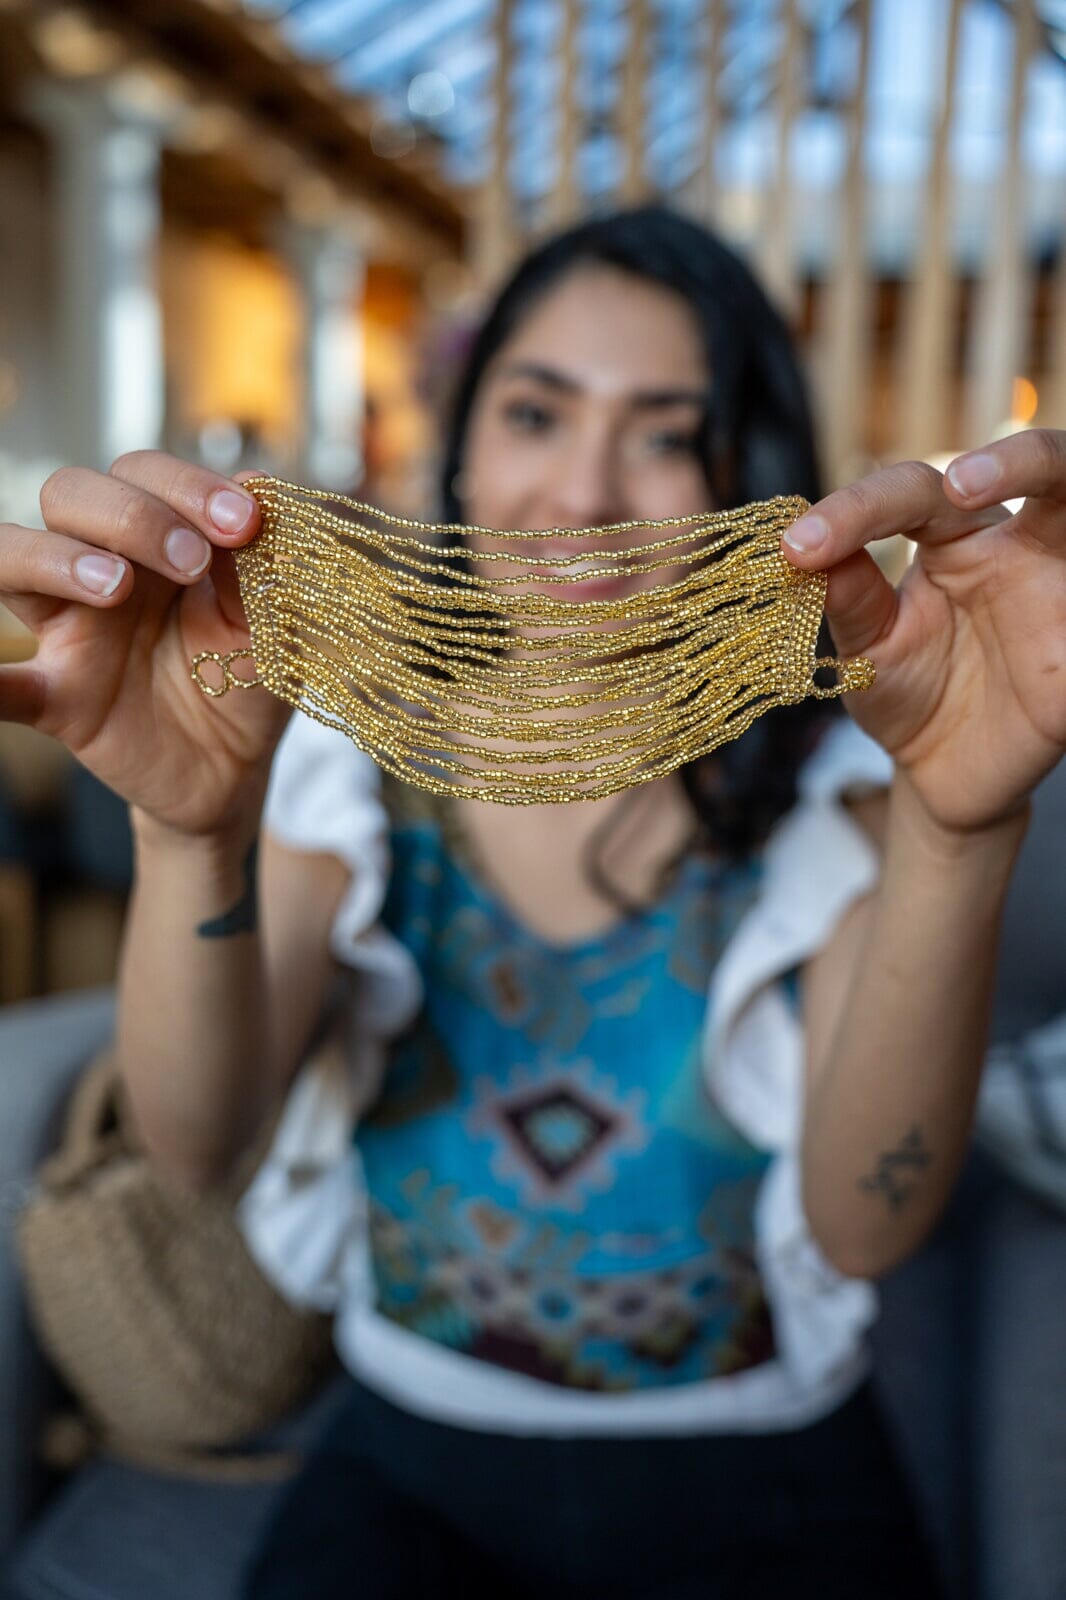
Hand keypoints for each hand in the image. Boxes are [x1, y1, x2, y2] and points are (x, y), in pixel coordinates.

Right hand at [0, 452, 288, 837]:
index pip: (142, 474)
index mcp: (156, 538)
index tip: (244, 522)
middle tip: (193, 562)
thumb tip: (257, 488)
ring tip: (115, 588)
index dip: (187, 484)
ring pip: (13, 556)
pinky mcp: (57, 699)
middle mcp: (102, 569)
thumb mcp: (271, 622)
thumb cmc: (247, 678)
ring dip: (54, 557)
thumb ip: (261, 564)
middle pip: (70, 495)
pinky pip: (2, 686)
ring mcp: (71, 631)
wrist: (235, 767)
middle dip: (133, 515)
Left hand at [782, 428, 1065, 834]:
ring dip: (1058, 494)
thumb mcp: (865, 651)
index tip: (797, 548)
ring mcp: (1060, 597)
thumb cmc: (903, 693)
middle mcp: (1019, 549)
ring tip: (1005, 510)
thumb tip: (800, 550)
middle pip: (1044, 470)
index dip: (858, 508)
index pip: (916, 492)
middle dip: (1018, 461)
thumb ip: (848, 600)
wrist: (940, 773)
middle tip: (960, 485)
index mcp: (955, 537)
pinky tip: (1055, 626)